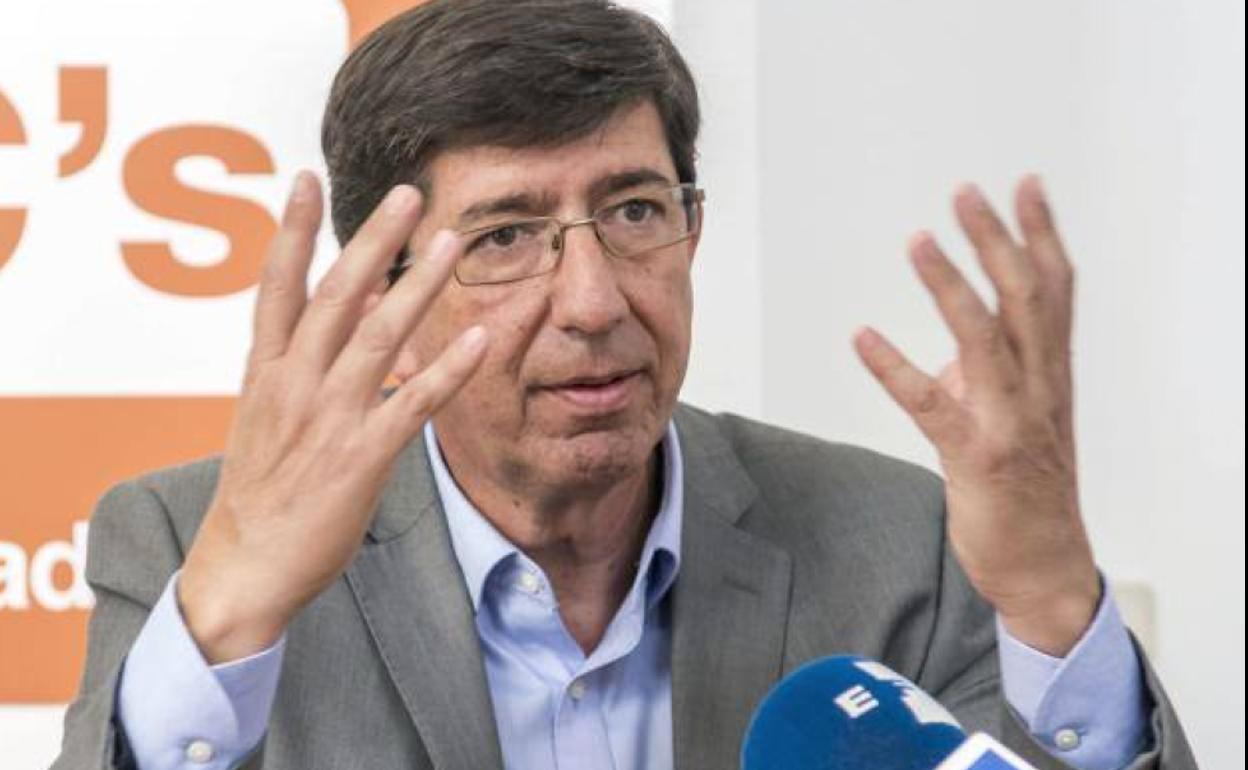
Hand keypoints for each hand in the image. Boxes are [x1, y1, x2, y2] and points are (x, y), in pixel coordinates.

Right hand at [178, 172, 487, 663]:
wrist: (245, 566)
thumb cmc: (261, 490)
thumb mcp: (264, 415)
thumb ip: (300, 361)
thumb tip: (350, 310)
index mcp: (265, 371)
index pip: (276, 286)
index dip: (292, 231)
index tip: (306, 179)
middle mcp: (294, 384)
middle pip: (336, 295)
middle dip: (373, 239)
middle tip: (408, 194)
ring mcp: (329, 418)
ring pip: (379, 335)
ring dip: (418, 285)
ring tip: (451, 243)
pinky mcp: (362, 457)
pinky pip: (413, 403)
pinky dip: (447, 370)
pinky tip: (480, 338)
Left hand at [854, 176, 1099, 656]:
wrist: (1045, 565)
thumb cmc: (1030, 487)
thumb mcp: (1022, 418)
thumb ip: (994, 375)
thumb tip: (956, 350)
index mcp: (1051, 374)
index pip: (1054, 289)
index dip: (1042, 234)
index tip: (1026, 183)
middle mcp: (1038, 389)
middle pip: (1024, 299)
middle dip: (996, 240)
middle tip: (965, 191)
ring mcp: (1009, 422)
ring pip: (984, 340)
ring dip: (949, 287)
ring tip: (919, 240)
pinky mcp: (974, 457)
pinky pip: (930, 403)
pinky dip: (894, 367)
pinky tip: (861, 336)